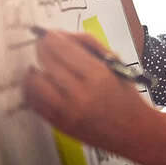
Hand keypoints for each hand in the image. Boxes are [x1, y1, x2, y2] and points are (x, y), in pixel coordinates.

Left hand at [24, 30, 155, 155]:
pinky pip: (34, 103)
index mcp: (99, 75)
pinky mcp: (58, 124)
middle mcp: (80, 93)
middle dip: (42, 48)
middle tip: (43, 43)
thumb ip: (91, 48)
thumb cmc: (127, 95)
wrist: (133, 131)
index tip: (49, 33)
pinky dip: (32, 89)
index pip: (64, 49)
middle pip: (48, 62)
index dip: (52, 37)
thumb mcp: (116, 66)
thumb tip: (63, 37)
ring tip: (40, 65)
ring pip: (35, 83)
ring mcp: (66, 111)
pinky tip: (38, 81)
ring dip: (36, 70)